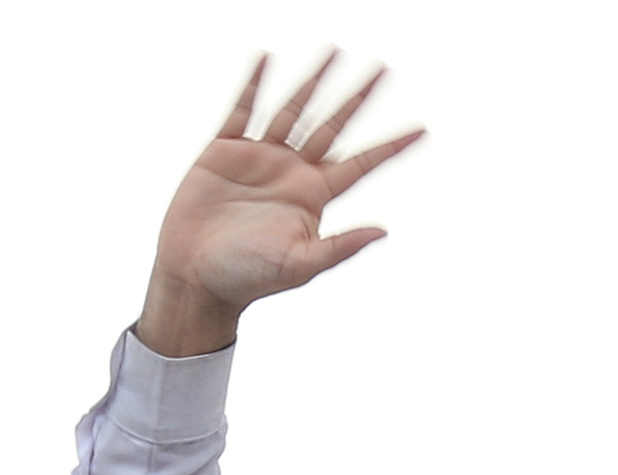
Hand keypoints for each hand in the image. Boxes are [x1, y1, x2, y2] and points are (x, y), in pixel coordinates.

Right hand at [138, 55, 423, 356]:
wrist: (195, 276)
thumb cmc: (247, 279)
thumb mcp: (299, 265)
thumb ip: (340, 247)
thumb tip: (383, 232)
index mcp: (313, 195)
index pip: (362, 163)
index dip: (391, 146)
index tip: (422, 130)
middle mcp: (292, 171)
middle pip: (333, 124)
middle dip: (357, 98)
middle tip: (383, 69)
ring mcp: (260, 157)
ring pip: (294, 109)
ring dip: (313, 81)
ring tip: (333, 52)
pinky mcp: (224, 151)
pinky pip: (243, 109)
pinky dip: (254, 84)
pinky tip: (266, 59)